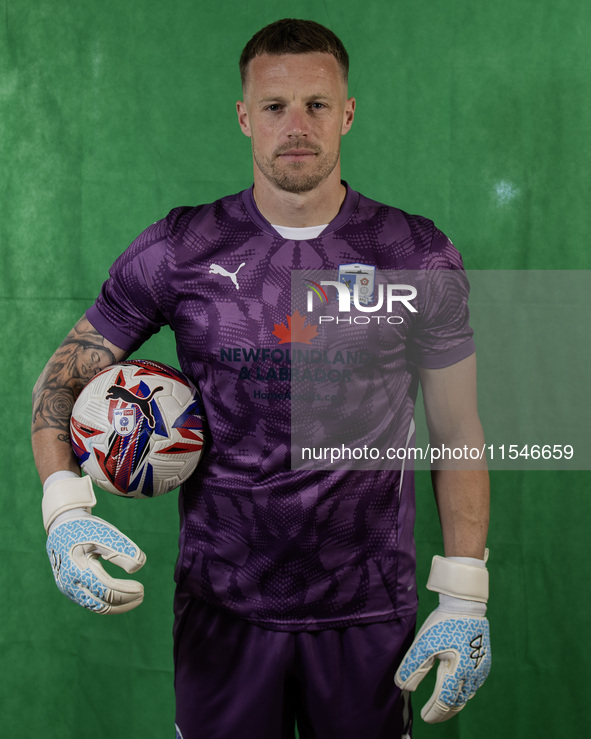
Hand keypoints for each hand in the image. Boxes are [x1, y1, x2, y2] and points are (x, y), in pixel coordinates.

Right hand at [43, 475, 145, 613]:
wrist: (61, 526)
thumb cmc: (85, 529)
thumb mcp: (103, 535)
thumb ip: (121, 550)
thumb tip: (138, 567)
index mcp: (76, 570)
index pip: (106, 590)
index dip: (126, 592)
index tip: (142, 589)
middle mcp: (69, 584)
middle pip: (101, 603)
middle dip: (124, 602)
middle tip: (142, 595)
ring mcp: (68, 589)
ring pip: (95, 606)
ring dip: (117, 606)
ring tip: (136, 598)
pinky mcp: (71, 589)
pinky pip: (90, 602)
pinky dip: (107, 602)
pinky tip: (122, 597)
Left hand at [395, 555, 490, 722]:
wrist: (465, 605)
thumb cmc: (443, 624)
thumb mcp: (424, 643)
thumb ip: (413, 666)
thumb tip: (402, 687)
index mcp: (458, 671)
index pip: (445, 701)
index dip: (435, 712)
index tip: (424, 716)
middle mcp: (473, 674)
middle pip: (458, 702)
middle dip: (444, 711)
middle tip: (431, 715)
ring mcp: (481, 669)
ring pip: (467, 695)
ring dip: (454, 703)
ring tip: (441, 706)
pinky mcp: (484, 662)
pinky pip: (474, 684)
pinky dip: (463, 692)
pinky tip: (456, 690)